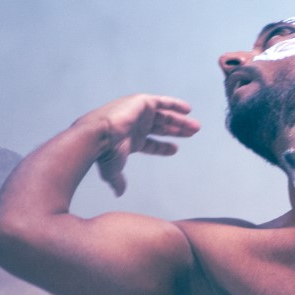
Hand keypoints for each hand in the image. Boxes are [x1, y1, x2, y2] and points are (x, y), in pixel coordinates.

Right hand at [77, 94, 199, 195]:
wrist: (99, 134)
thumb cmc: (105, 152)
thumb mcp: (113, 170)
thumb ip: (118, 181)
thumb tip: (119, 193)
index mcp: (129, 140)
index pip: (149, 143)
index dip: (162, 147)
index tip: (176, 149)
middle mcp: (135, 125)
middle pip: (160, 128)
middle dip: (176, 130)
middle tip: (193, 133)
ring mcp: (138, 113)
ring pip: (164, 116)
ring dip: (180, 121)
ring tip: (196, 127)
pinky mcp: (142, 102)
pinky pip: (162, 101)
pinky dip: (175, 104)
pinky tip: (188, 110)